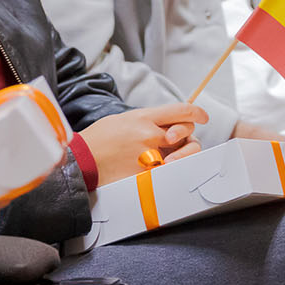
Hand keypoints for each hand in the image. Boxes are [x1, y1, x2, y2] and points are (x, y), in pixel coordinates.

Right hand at [81, 103, 208, 184]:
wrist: (82, 159)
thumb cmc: (99, 139)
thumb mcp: (123, 119)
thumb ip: (147, 121)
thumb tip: (164, 124)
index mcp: (143, 117)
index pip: (181, 110)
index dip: (197, 112)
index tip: (203, 116)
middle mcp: (150, 134)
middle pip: (186, 132)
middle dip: (187, 137)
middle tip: (176, 142)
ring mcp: (149, 155)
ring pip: (180, 154)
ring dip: (179, 157)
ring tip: (165, 160)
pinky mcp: (146, 174)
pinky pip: (167, 172)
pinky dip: (166, 171)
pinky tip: (156, 171)